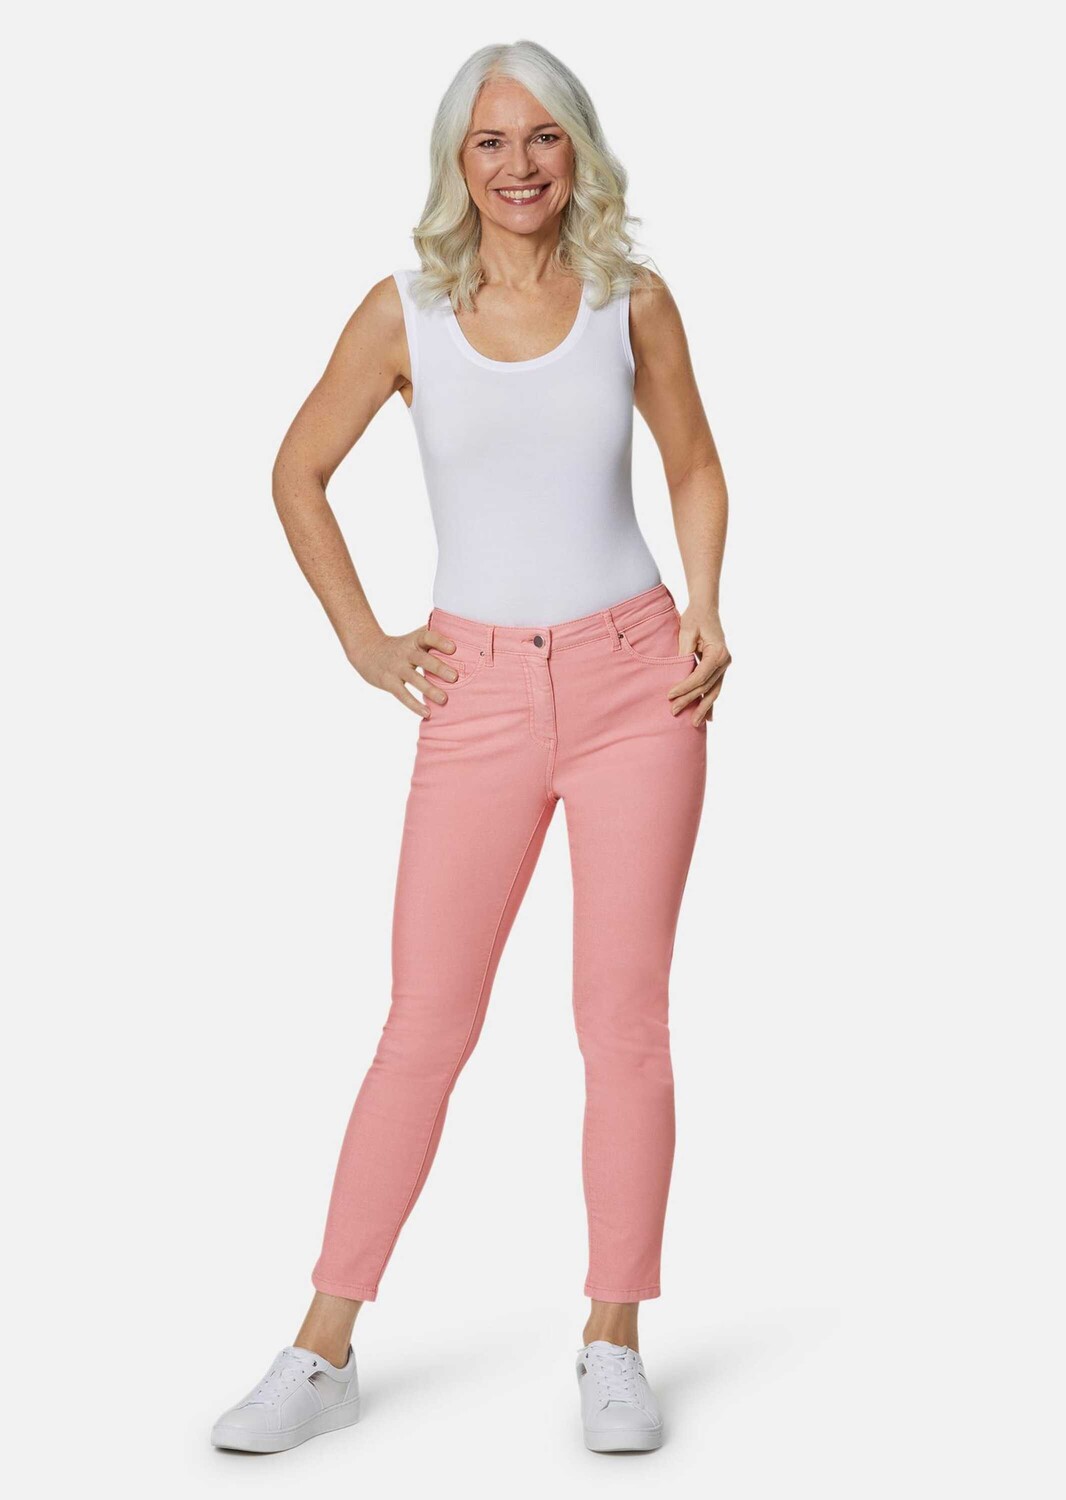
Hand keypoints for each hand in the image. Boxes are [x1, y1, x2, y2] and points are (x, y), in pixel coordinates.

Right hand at [348, 625, 458, 717]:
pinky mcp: (389, 682)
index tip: (453, 648)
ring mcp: (396, 668)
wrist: (367, 651)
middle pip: (423, 659)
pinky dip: (415, 705)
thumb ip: (434, 636)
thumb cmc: (401, 646)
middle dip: (439, 668)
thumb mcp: (414, 637)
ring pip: (414, 679)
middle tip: (455, 677)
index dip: (440, 641)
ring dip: (430, 689)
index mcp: (415, 640)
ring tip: (444, 700)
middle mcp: (406, 652)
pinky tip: (427, 713)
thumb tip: (462, 632)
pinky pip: (403, 695)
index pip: (427, 637)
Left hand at [668, 606, 731, 727]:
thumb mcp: (686, 632)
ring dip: (703, 707)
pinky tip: (708, 717)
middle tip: (674, 712)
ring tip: (694, 723)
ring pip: (713, 691)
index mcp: (719, 652)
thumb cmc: (694, 618)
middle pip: (706, 686)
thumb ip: (683, 653)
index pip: (700, 676)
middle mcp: (725, 661)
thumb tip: (677, 674)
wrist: (705, 609)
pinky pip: (714, 687)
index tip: (669, 695)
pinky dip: (710, 701)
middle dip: (690, 700)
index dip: (685, 687)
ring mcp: (724, 666)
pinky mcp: (719, 668)